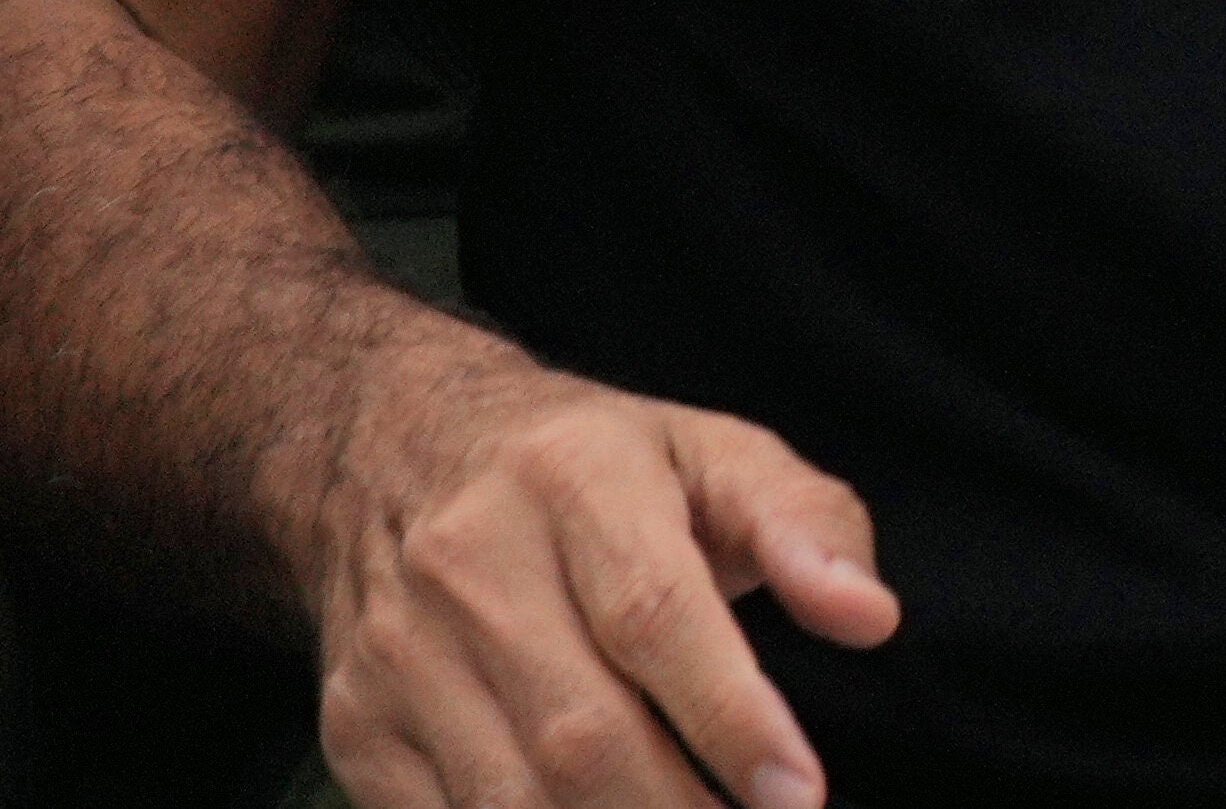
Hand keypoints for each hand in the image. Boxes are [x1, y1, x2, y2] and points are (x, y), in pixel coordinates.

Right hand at [290, 339, 893, 808]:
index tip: (799, 794)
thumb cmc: (593, 466)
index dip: (730, 716)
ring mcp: (397, 655)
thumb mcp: (712, 453)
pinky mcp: (355, 727)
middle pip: (580, 730)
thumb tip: (870, 618)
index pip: (653, 614)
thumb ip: (806, 526)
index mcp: (573, 477)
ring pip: (507, 798)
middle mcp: (469, 564)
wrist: (390, 452)